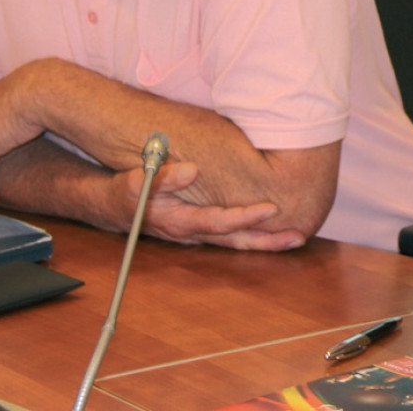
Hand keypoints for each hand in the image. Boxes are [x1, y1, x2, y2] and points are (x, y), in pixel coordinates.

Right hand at [116, 161, 294, 249]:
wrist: (114, 206)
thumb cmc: (125, 192)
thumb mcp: (136, 181)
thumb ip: (163, 178)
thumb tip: (192, 170)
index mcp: (179, 222)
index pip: (219, 222)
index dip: (245, 217)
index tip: (272, 208)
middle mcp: (192, 233)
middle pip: (235, 240)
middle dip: (267, 241)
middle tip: (298, 236)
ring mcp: (197, 233)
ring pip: (236, 241)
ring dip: (265, 241)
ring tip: (295, 237)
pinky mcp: (200, 228)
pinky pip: (231, 235)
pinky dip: (253, 235)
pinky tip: (272, 230)